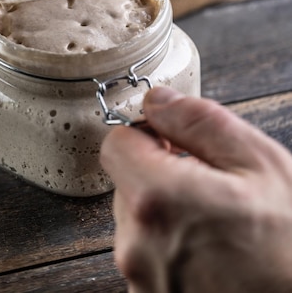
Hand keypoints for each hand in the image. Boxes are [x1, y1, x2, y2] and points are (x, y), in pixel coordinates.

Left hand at [100, 87, 291, 292]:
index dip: (147, 134)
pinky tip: (210, 253)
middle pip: (126, 183)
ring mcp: (141, 281)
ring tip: (216, 225)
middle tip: (210, 187)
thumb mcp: (259, 162)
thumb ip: (198, 121)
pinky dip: (170, 246)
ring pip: (136, 220)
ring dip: (165, 212)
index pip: (115, 144)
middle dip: (159, 174)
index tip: (174, 142)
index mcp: (157, 200)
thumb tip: (156, 100)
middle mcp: (137, 246)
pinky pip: (147, 255)